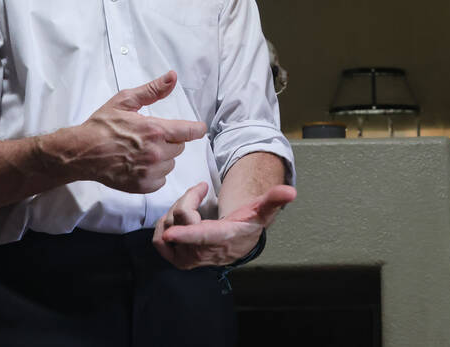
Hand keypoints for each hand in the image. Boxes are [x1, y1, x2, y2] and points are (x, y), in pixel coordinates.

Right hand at [56, 71, 206, 192]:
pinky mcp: (142, 185)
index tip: (198, 129)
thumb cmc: (101, 126)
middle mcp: (155, 152)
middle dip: (170, 141)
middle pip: (179, 147)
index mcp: (155, 129)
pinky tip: (140, 164)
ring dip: (163, 158)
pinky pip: (161, 179)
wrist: (81, 152)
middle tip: (151, 137)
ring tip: (142, 151)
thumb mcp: (125, 101)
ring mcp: (149, 171)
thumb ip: (152, 90)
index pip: (190, 131)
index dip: (197, 129)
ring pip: (171, 163)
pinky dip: (155, 173)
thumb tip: (172, 77)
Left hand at [152, 182, 296, 268]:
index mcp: (221, 238)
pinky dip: (164, 224)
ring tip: (192, 204)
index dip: (186, 233)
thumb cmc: (247, 224)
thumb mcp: (262, 210)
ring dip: (177, 209)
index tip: (171, 232)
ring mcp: (186, 259)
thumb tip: (291, 191)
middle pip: (180, 217)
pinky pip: (159, 240)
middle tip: (201, 190)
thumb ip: (274, 199)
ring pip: (168, 224)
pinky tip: (178, 218)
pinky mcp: (176, 260)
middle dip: (189, 198)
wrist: (236, 246)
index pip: (202, 236)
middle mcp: (201, 253)